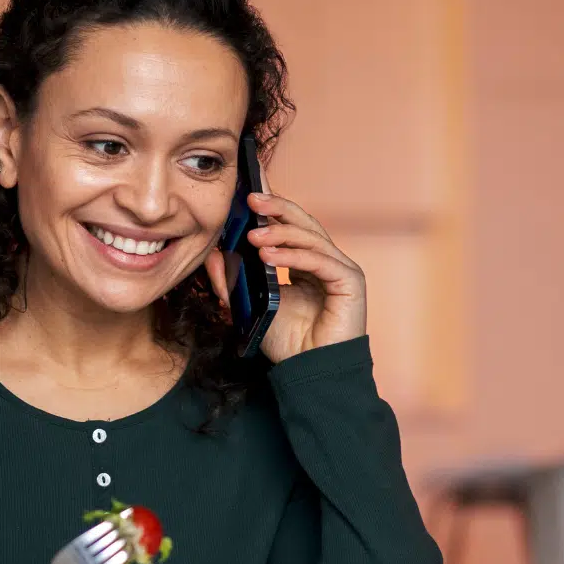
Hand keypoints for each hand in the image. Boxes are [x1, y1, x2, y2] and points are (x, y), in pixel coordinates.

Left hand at [204, 191, 365, 363]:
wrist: (310, 372)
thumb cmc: (287, 343)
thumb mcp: (250, 306)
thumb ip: (232, 281)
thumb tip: (213, 254)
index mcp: (306, 263)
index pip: (289, 226)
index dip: (271, 207)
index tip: (248, 190)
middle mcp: (326, 260)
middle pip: (303, 222)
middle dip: (276, 208)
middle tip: (250, 198)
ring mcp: (340, 269)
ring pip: (311, 237)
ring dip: (280, 233)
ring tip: (252, 236)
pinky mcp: (350, 281)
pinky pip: (320, 261)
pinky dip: (294, 255)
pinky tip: (269, 256)